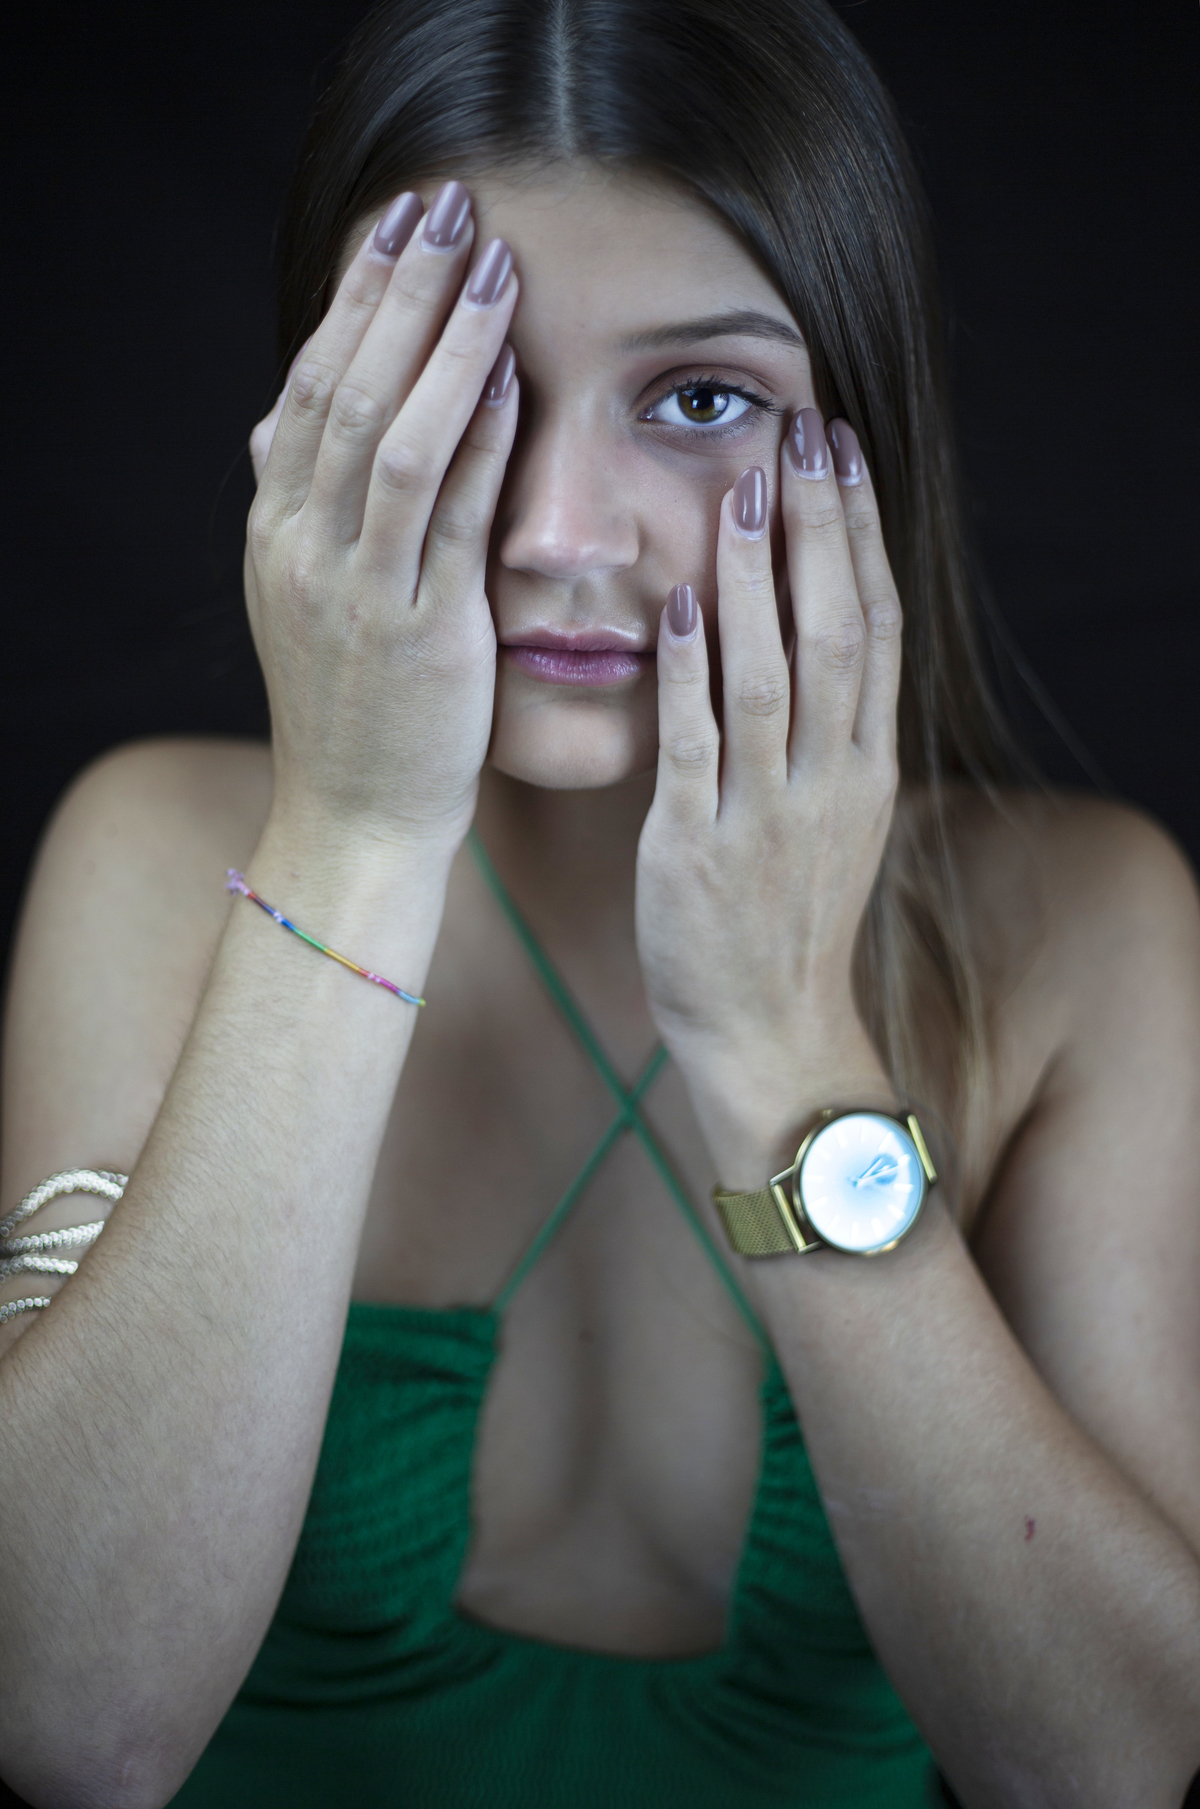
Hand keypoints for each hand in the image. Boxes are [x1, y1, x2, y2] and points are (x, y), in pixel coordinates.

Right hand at [245, 182, 517, 856]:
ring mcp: (357, 590)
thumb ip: (303, 509)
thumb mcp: (307, 601)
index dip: (355, 301)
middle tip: (446, 207)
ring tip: (488, 265)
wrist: (356, 820)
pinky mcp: (419, 634)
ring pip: (390, 440)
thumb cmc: (354, 711)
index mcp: (279, 532)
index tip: (398, 228)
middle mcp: (304, 548)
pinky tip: (506, 378)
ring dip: (441, 344)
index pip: (311, 386)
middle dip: (398, 293)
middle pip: (346, 390)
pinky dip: (474, 442)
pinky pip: (445, 520)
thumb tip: (278, 422)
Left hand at [635, 413, 900, 1170]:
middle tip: (806, 433)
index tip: (843, 452)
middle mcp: (831, 777)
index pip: (877, 624)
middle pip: (839, 630)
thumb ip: (827, 726)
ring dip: (759, 580)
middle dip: (823, 527)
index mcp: (866, 763)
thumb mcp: (831, 815)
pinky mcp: (700, 847)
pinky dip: (691, 670)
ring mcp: (769, 812)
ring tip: (744, 490)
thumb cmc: (783, 915)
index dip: (861, 532)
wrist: (767, 1027)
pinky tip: (678, 601)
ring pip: (773, 675)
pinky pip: (698, 746)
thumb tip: (811, 627)